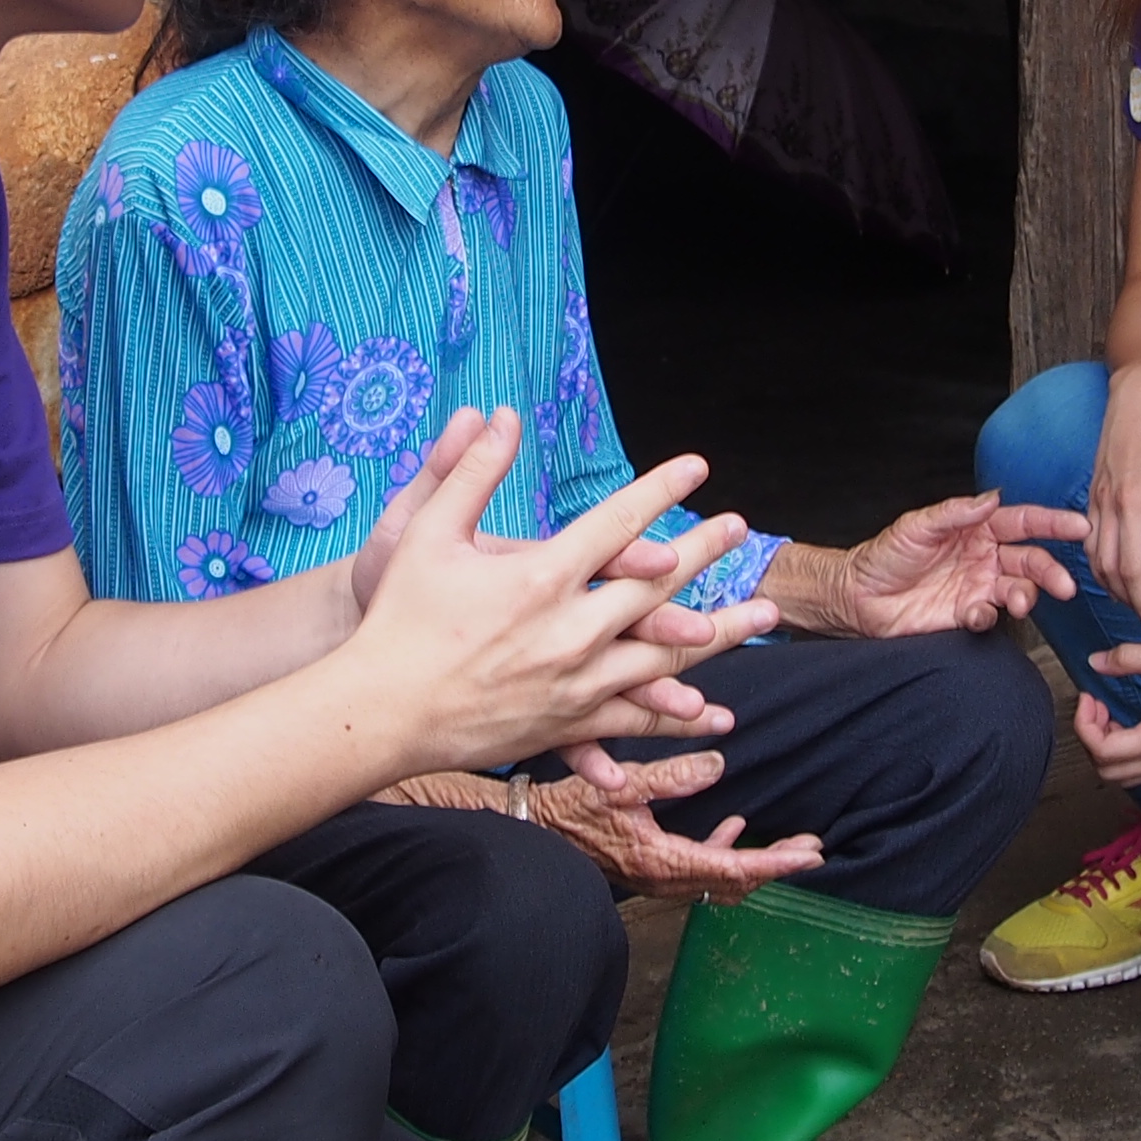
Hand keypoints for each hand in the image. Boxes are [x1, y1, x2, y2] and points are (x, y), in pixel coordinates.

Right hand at [336, 413, 777, 772]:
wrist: (377, 712)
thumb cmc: (395, 617)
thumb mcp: (425, 531)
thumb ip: (469, 471)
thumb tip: (499, 415)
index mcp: (540, 577)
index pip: (617, 522)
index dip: (660, 489)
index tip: (697, 466)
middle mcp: (569, 631)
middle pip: (657, 586)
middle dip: (706, 553)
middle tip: (741, 528)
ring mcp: (574, 683)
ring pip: (664, 656)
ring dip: (719, 633)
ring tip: (762, 614)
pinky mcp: (565, 724)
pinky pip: (633, 718)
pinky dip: (674, 713)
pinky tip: (712, 712)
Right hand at [528, 746, 824, 898]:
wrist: (532, 831)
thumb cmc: (569, 809)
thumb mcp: (620, 785)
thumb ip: (670, 776)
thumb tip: (718, 766)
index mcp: (661, 860)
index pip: (731, 868)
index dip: (775, 862)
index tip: (809, 856)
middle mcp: (664, 878)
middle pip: (734, 880)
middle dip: (776, 865)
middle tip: (812, 849)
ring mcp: (657, 877)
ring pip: (720, 878)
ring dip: (755, 861)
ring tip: (788, 844)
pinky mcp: (650, 867)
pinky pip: (698, 867)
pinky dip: (723, 852)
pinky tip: (733, 826)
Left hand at [811, 494, 1082, 636]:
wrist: (857, 596)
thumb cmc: (884, 555)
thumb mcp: (916, 526)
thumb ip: (955, 513)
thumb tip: (992, 498)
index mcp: (977, 529)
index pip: (1022, 522)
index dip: (1053, 524)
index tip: (1080, 527)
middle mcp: (985, 557)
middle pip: (1031, 561)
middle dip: (1052, 571)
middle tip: (1066, 585)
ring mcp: (978, 587)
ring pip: (1019, 590)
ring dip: (1028, 596)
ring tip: (1022, 603)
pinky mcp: (966, 614)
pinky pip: (990, 616)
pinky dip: (990, 616)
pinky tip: (977, 615)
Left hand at [1071, 638, 1140, 787]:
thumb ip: (1130, 658)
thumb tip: (1096, 661)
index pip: (1103, 751)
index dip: (1084, 724)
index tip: (1089, 696)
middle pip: (1108, 771)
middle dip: (1091, 739)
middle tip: (1096, 705)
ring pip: (1125, 775)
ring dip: (1108, 749)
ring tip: (1110, 714)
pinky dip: (1127, 752)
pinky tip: (1131, 722)